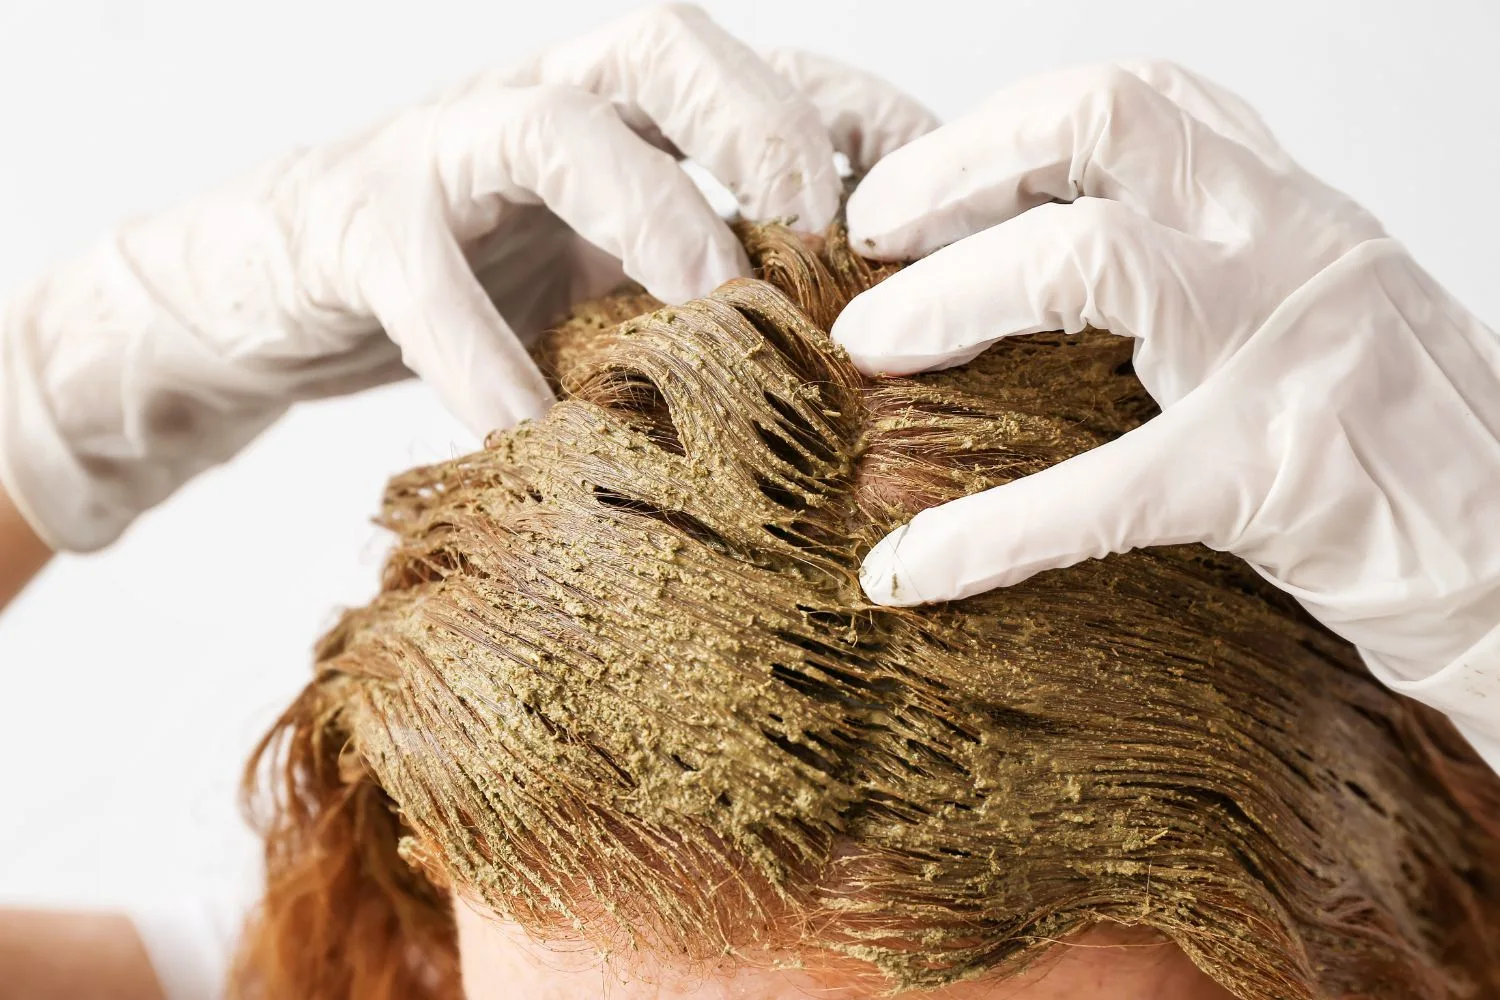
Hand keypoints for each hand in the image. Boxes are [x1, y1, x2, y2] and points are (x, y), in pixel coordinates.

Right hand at [0, 3, 937, 553]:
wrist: (280, 292)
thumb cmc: (478, 285)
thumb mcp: (610, 281)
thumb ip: (704, 298)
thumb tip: (851, 383)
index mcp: (628, 115)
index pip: (771, 75)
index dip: (871, 124)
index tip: (954, 210)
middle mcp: (546, 101)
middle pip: (666, 43)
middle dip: (765, 123)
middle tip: (831, 230)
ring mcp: (445, 151)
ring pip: (549, 125)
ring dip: (647, 210)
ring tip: (713, 305)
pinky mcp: (352, 223)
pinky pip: (420, 273)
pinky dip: (479, 354)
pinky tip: (528, 427)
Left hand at [831, 62, 1499, 759]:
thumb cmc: (1397, 450)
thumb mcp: (1308, 317)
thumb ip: (1208, 272)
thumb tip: (1040, 273)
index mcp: (1290, 207)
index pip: (1138, 103)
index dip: (1003, 128)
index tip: (917, 189)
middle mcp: (1292, 243)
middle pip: (1103, 122)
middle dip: (958, 165)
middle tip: (868, 233)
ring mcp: (1290, 346)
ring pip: (1090, 261)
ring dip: (950, 297)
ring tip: (868, 347)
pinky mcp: (1278, 472)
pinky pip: (1104, 488)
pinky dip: (991, 530)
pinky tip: (910, 569)